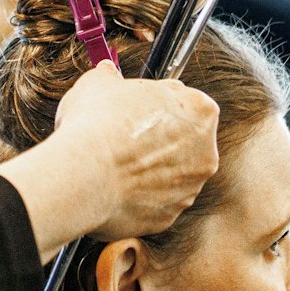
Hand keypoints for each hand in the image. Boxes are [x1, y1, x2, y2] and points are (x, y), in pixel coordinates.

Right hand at [31, 61, 221, 241]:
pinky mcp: (170, 217)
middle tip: (124, 137)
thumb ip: (109, 77)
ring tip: (114, 164)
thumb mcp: (98, 83)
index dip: (157, 104)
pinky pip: (155, 202)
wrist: (84, 176)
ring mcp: (190, 188)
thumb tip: (106, 74)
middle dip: (159, 139)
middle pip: (184, 141)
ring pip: (171, 174)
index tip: (136, 108)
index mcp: (199, 110)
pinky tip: (113, 186)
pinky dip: (138, 196)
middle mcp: (205, 152)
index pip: (185, 101)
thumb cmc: (95, 125)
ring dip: (149, 170)